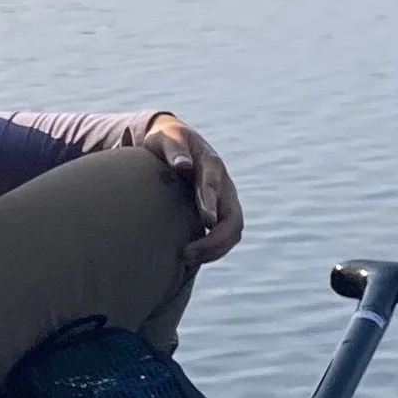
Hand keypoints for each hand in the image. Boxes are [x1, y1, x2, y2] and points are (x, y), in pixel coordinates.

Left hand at [141, 113, 244, 266]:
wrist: (173, 142)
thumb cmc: (165, 140)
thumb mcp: (165, 138)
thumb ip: (174, 149)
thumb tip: (183, 165)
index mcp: (210, 164)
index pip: (214, 185)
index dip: (211, 202)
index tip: (206, 220)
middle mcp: (223, 184)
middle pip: (233, 218)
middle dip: (216, 239)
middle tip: (188, 254)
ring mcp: (223, 200)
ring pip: (232, 231)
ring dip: (215, 249)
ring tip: (186, 260)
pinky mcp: (217, 211)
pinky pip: (223, 235)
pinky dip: (212, 249)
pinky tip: (191, 259)